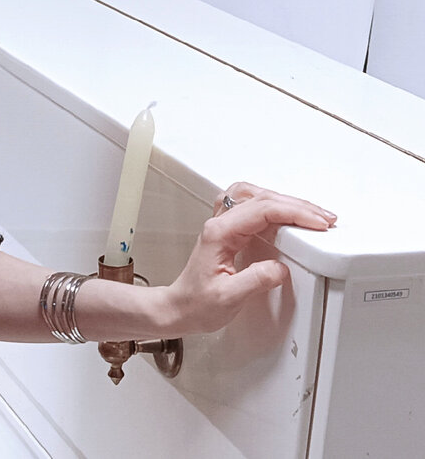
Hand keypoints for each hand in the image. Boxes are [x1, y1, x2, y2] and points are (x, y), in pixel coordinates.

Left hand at [160, 182, 335, 335]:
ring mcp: (222, 225)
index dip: (293, 213)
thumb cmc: (197, 303)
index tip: (317, 223)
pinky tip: (285, 215)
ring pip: (254, 196)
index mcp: (219, 233)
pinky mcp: (228, 232)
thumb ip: (256, 281)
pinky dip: (272, 205)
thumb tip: (280, 268)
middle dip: (296, 205)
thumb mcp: (229, 297)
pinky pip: (250, 206)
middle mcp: (219, 224)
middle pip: (260, 198)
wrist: (180, 308)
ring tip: (309, 213)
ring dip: (283, 200)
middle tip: (323, 218)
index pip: (261, 210)